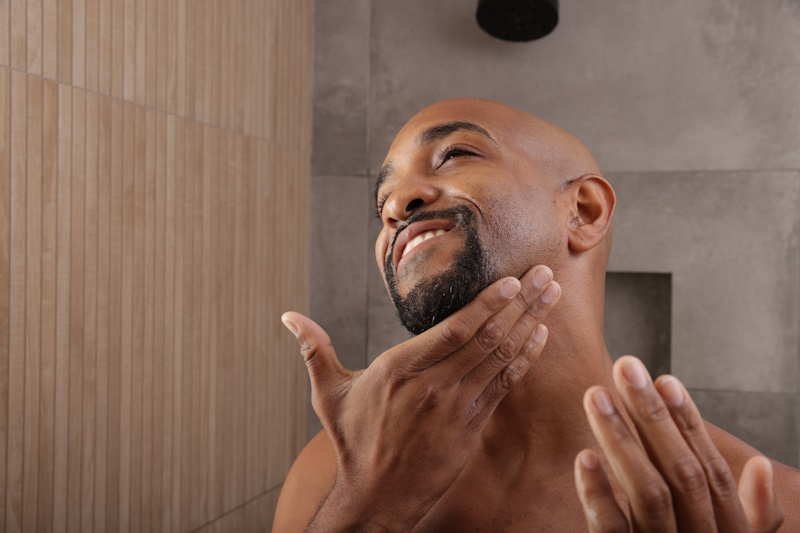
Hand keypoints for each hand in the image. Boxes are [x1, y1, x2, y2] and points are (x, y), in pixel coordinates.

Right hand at [282, 266, 559, 530]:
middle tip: (545, 276)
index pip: (454, 329)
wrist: (375, 498)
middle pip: (485, 337)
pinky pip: (503, 386)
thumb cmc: (353, 442)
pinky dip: (524, 360)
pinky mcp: (470, 427)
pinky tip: (540, 338)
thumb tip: (289, 318)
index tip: (512, 280)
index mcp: (400, 369)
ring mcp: (456, 408)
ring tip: (551, 296)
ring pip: (500, 357)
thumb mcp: (328, 394)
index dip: (487, 304)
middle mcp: (432, 385)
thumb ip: (315, 350)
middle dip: (520, 304)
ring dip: (530, 325)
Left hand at [574, 356, 785, 532]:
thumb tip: (760, 466)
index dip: (687, 422)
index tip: (663, 378)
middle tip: (624, 366)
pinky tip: (584, 457)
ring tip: (595, 394)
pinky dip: (598, 496)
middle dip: (651, 416)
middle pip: (679, 471)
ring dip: (622, 440)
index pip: (709, 468)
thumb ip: (752, 517)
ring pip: (648, 493)